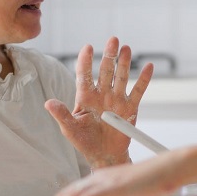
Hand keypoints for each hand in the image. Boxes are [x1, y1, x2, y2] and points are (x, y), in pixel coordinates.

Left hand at [45, 37, 152, 166]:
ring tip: (126, 49)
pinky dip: (144, 80)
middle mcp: (102, 94)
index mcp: (85, 97)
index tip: (88, 47)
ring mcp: (117, 100)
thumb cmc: (85, 141)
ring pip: (121, 77)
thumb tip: (48, 103)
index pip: (84, 75)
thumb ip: (61, 115)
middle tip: (113, 40)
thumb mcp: (70, 129)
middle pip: (105, 71)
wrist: (104, 155)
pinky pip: (138, 91)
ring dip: (124, 63)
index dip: (85, 61)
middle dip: (109, 55)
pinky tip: (148, 67)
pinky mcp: (130, 108)